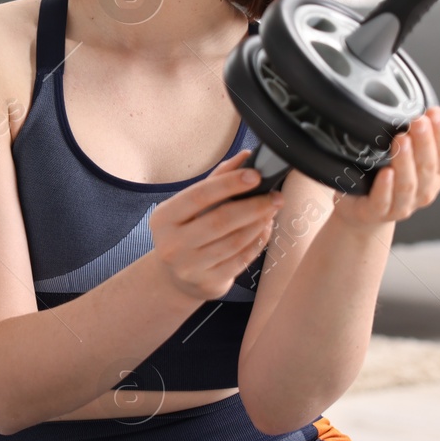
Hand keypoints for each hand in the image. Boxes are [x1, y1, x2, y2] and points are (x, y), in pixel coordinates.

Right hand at [149, 151, 284, 302]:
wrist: (175, 277)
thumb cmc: (185, 232)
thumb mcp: (190, 206)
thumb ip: (216, 180)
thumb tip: (245, 157)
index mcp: (164, 218)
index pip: (199, 196)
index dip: (229, 184)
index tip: (255, 175)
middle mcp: (172, 244)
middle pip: (220, 220)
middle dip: (254, 205)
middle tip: (275, 196)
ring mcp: (189, 267)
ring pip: (234, 241)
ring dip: (259, 223)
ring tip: (271, 211)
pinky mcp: (208, 282)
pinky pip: (241, 259)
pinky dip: (257, 242)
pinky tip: (265, 230)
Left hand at [332, 105, 439, 229]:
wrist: (365, 207)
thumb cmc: (394, 172)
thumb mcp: (416, 149)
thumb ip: (437, 130)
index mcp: (438, 173)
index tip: (434, 112)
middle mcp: (425, 190)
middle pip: (428, 167)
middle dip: (424, 142)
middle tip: (418, 121)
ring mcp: (403, 204)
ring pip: (408, 184)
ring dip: (406, 161)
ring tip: (401, 139)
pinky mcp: (379, 212)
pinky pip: (384, 201)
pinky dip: (386, 187)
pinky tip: (385, 173)